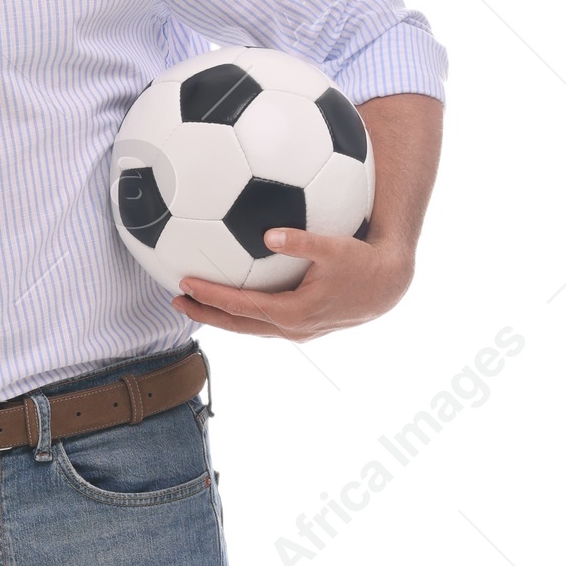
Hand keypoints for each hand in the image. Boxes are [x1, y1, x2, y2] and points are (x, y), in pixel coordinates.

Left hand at [173, 227, 413, 339]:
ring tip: (195, 303)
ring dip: (222, 316)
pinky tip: (233, 298)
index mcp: (294, 312)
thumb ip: (302, 241)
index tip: (185, 285)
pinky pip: (264, 322)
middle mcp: (292, 327)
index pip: (241, 306)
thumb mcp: (334, 248)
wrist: (388, 286)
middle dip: (206, 314)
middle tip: (176, 302)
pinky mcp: (303, 326)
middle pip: (238, 324)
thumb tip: (269, 234)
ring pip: (251, 327)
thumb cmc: (363, 262)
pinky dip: (244, 314)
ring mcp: (298, 331)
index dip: (211, 296)